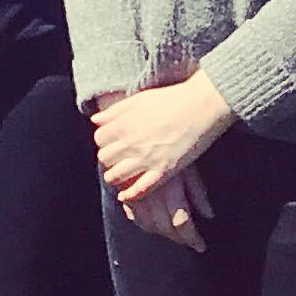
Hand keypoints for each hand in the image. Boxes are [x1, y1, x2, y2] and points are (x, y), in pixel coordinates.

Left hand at [90, 77, 236, 243]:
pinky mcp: (164, 170)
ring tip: (116, 176)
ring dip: (113, 177)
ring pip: (116, 175)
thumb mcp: (138, 99)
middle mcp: (131, 144)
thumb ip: (114, 111)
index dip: (103, 141)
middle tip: (115, 158)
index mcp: (123, 125)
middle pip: (105, 158)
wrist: (200, 106)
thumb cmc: (170, 99)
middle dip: (108, 158)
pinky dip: (130, 195)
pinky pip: (141, 189)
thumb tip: (95, 120)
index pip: (99, 139)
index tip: (111, 141)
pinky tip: (125, 196)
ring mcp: (146, 159)